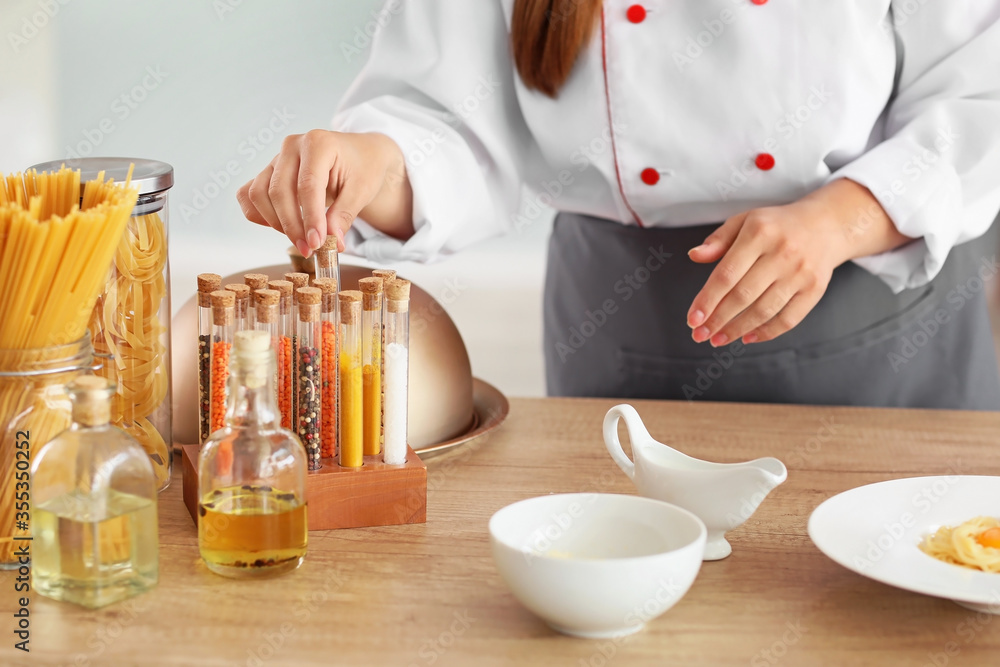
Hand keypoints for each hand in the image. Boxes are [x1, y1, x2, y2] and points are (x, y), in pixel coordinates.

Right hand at [237, 130, 412, 256]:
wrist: (358, 154)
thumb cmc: (363, 168)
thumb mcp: (363, 190)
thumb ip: (344, 215)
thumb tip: (333, 243)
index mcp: (318, 143)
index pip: (308, 185)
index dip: (310, 218)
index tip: (316, 243)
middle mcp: (291, 146)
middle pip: (279, 191)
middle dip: (292, 226)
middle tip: (310, 249)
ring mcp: (276, 158)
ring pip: (259, 194)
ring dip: (276, 223)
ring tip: (300, 238)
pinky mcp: (268, 172)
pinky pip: (249, 194)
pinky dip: (260, 214)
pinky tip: (281, 226)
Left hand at [686, 178, 912, 345]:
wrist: (826, 224)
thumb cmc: (777, 225)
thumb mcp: (745, 221)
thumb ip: (718, 240)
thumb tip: (694, 255)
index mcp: (759, 233)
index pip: (726, 273)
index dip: (707, 299)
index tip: (693, 319)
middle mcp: (782, 253)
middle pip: (743, 295)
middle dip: (718, 320)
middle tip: (700, 334)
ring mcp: (801, 273)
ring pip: (764, 310)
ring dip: (737, 329)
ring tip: (719, 339)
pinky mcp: (815, 289)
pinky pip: (789, 319)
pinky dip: (766, 332)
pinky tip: (748, 337)